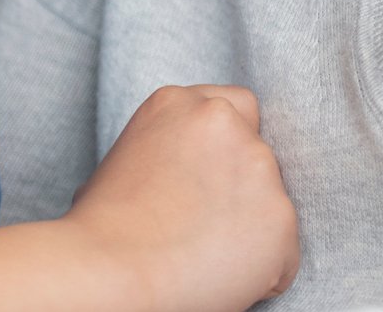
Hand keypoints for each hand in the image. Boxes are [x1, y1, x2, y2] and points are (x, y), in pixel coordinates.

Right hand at [67, 85, 299, 311]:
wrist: (107, 271)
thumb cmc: (99, 230)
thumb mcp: (124, 160)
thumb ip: (166, 149)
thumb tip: (178, 175)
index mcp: (179, 103)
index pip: (234, 107)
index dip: (227, 148)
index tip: (212, 178)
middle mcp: (223, 122)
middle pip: (258, 151)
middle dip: (242, 187)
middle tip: (210, 224)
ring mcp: (256, 165)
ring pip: (273, 202)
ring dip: (252, 227)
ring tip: (206, 257)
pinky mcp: (279, 216)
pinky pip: (284, 254)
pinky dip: (263, 272)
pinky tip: (222, 279)